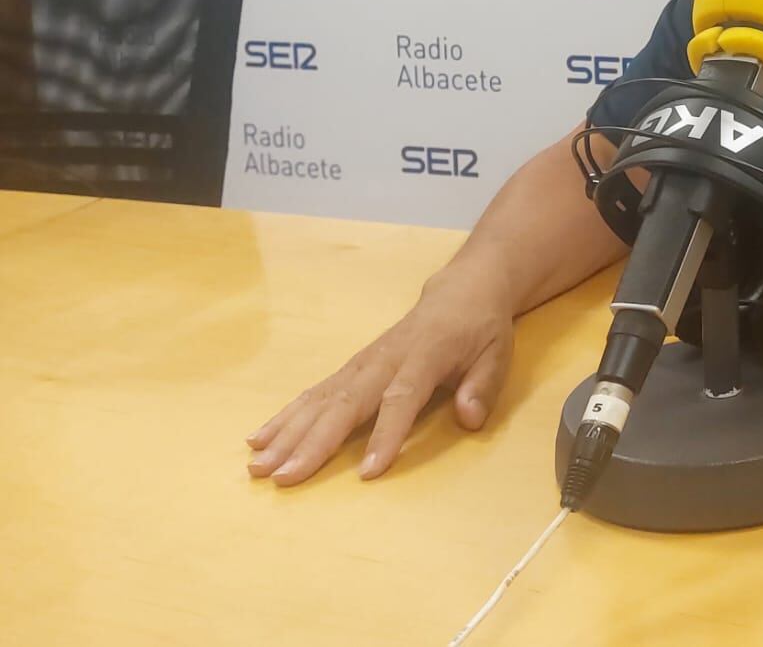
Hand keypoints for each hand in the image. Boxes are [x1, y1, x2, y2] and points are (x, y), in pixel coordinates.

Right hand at [246, 263, 515, 485]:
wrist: (462, 291)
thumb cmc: (480, 329)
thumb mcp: (497, 353)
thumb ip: (483, 386)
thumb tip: (469, 418)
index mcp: (425, 356)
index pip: (402, 398)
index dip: (386, 435)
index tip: (367, 472)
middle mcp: (385, 359)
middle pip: (346, 403)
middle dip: (312, 442)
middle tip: (283, 478)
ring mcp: (363, 363)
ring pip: (321, 400)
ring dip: (287, 433)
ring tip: (258, 465)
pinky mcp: (350, 368)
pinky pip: (314, 393)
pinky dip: (285, 416)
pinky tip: (259, 439)